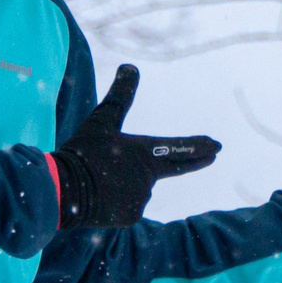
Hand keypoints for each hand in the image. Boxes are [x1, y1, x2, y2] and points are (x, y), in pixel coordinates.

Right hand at [50, 66, 221, 228]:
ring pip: (138, 187)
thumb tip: (131, 65)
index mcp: (145, 153)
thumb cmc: (83, 152)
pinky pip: (127, 205)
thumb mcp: (101, 121)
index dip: (198, 146)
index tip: (218, 144)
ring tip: (99, 179)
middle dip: (196, 160)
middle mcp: (149, 178)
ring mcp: (141, 199)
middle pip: (174, 167)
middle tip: (213, 155)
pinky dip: (115, 200)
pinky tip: (98, 197)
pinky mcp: (130, 217)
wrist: (64, 191)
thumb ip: (120, 95)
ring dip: (126, 182)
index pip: (179, 148)